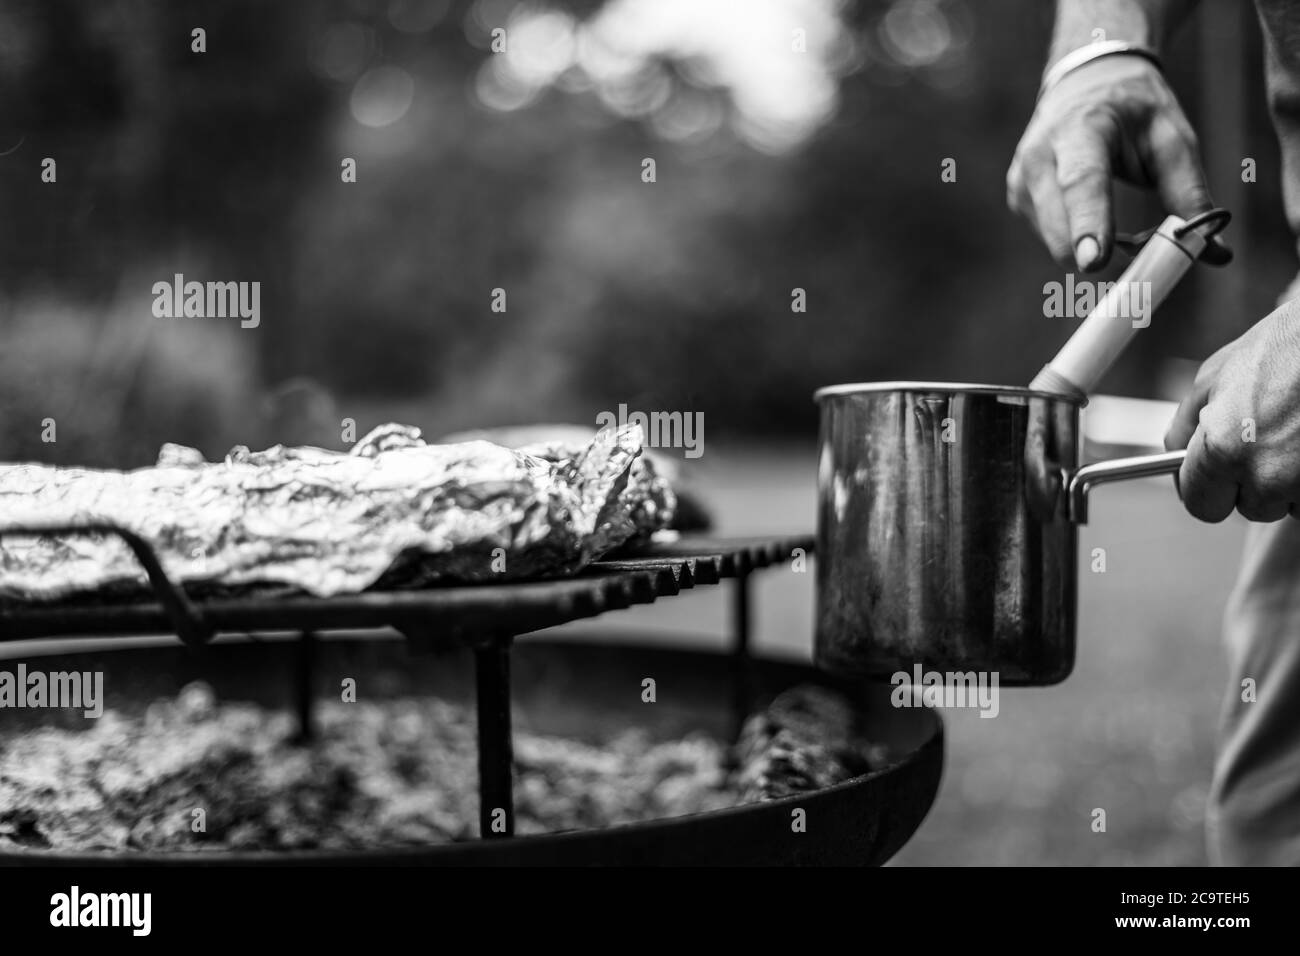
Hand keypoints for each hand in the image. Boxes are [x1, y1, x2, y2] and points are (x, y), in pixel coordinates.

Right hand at [1007, 54, 1213, 271]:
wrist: (1084, 80)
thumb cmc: (1133, 111)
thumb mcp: (1171, 137)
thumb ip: (1189, 193)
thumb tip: (1215, 252)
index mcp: (1080, 130)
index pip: (1082, 183)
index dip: (1088, 224)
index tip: (1094, 261)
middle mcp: (1039, 155)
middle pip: (1057, 224)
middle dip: (1093, 252)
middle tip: (1133, 254)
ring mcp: (1021, 179)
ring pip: (1054, 240)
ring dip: (1088, 246)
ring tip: (1111, 216)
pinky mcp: (1017, 198)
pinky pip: (1049, 238)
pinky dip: (1075, 238)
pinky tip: (1088, 212)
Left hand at [1164, 301, 1299, 521]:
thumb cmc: (1289, 346)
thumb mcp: (1217, 375)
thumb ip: (1187, 423)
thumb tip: (1176, 455)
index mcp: (1224, 449)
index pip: (1201, 505)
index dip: (1210, 491)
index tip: (1219, 480)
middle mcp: (1268, 475)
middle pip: (1252, 507)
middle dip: (1259, 482)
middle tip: (1277, 439)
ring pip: (1293, 504)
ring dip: (1296, 481)